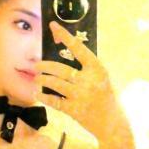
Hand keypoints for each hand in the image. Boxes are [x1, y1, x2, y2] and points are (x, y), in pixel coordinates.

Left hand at [34, 21, 119, 140]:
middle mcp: (89, 81)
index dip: (65, 36)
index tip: (53, 26)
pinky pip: (54, 101)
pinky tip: (37, 93)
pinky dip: (44, 97)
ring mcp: (81, 96)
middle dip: (45, 66)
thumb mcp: (102, 78)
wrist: (112, 123)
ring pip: (54, 83)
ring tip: (37, 78)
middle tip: (36, 65)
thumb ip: (88, 68)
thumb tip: (67, 53)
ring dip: (42, 79)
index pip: (79, 48)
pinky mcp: (74, 110)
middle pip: (60, 69)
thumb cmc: (106, 97)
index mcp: (98, 69)